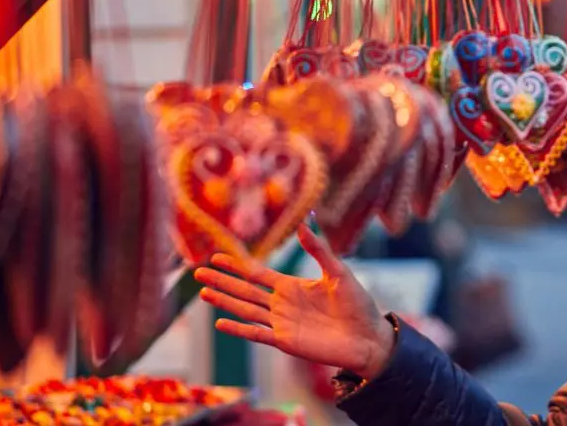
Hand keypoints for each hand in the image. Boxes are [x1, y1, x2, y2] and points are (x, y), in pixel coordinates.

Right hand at [194, 225, 396, 378]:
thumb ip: (319, 250)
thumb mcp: (339, 272)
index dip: (237, 265)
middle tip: (197, 272)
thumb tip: (304, 224)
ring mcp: (282, 323)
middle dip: (222, 280)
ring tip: (203, 292)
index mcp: (292, 287)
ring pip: (246, 310)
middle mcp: (282, 304)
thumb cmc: (358, 305)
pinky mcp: (286, 341)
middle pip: (245, 290)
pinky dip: (239, 329)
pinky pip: (257, 334)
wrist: (368, 338)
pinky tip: (220, 323)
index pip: (257, 274)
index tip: (216, 255)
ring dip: (224, 302)